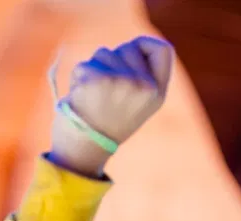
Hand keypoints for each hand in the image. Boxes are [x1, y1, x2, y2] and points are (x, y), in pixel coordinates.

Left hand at [50, 37, 173, 172]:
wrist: (81, 154)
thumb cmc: (104, 129)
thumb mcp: (136, 106)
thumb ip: (142, 79)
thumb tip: (132, 48)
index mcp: (157, 92)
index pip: (163, 49)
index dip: (143, 46)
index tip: (130, 54)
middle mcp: (144, 86)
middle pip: (129, 48)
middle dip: (112, 60)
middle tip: (103, 90)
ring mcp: (123, 81)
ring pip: (104, 53)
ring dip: (93, 70)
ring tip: (91, 97)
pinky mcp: (98, 80)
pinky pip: (84, 65)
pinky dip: (77, 78)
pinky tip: (79, 97)